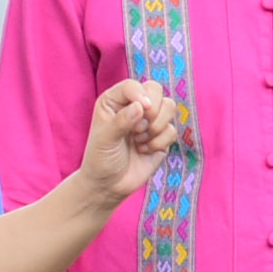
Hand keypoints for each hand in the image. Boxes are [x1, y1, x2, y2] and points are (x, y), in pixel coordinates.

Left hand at [81, 79, 191, 202]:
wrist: (109, 185)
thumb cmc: (100, 159)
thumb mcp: (105, 139)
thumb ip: (121, 121)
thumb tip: (141, 106)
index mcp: (114, 101)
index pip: (132, 86)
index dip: (140, 94)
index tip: (143, 109)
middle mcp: (133, 106)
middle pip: (156, 90)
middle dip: (152, 110)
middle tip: (139, 128)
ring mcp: (150, 120)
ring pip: (169, 107)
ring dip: (156, 126)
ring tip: (139, 140)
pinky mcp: (162, 136)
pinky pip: (172, 130)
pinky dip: (159, 142)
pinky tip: (144, 150)